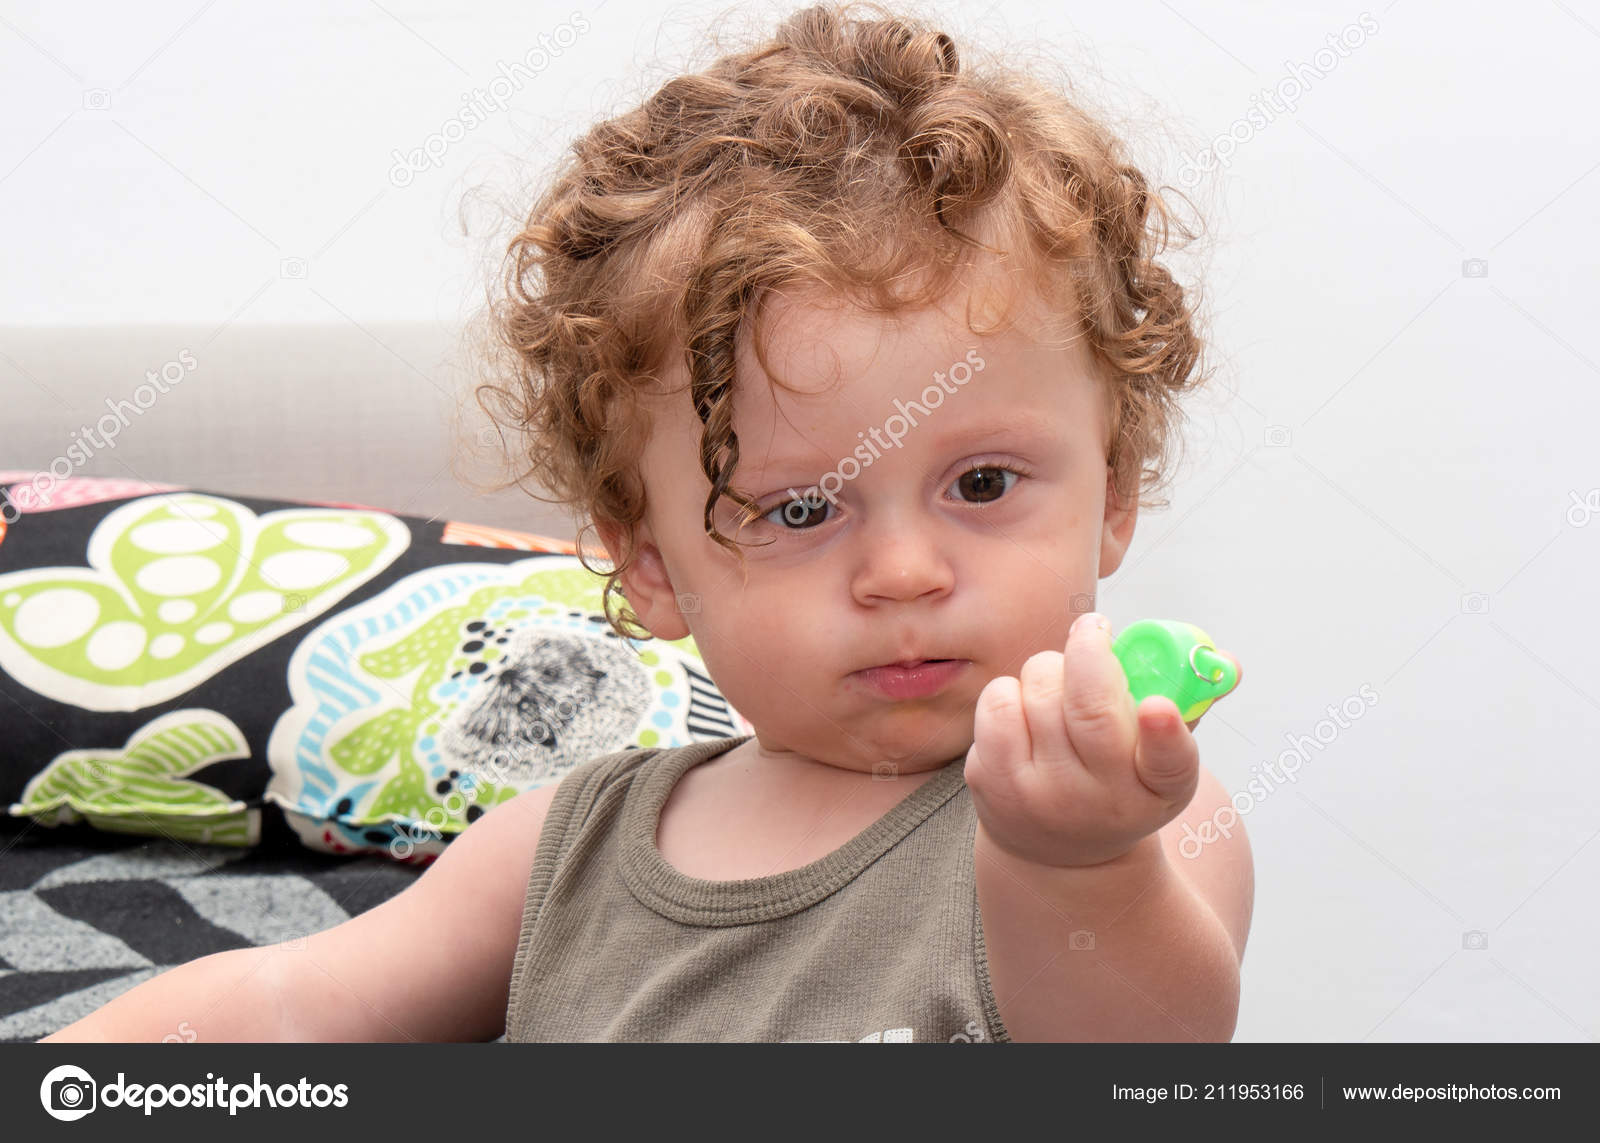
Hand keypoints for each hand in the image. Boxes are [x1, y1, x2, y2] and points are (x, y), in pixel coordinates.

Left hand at [964, 612, 1241, 868]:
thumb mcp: (1164, 759)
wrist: (1057, 850)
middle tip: (1095, 631)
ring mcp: (1039, 796)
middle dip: (1089, 651)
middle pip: (1090, 709)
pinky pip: (998, 700)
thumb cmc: (1120, 780)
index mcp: (1156, 790)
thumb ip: (1192, 701)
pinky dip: (1011, 689)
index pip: (1168, 766)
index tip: (1159, 707)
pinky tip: (1024, 710)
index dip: (1164, 734)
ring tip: (1059, 688)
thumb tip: (1226, 662)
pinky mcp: (990, 783)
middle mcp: (1098, 800)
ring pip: (1038, 688)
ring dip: (1049, 669)